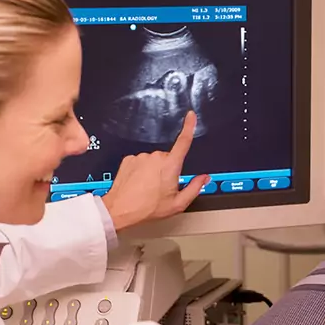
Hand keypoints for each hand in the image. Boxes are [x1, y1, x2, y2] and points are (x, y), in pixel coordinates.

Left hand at [102, 111, 208, 230]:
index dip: (189, 126)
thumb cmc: (148, 208)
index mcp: (170, 166)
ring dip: (153, 172)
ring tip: (148, 188)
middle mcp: (156, 157)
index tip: (191, 115)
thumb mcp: (177, 204)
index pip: (183, 142)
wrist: (120, 209)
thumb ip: (194, 188)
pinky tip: (138, 184)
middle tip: (161, 188)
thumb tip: (204, 179)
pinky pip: (140, 162)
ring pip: (153, 161)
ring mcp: (141, 157)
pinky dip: (141, 172)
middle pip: (168, 159)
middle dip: (167, 170)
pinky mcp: (129, 159)